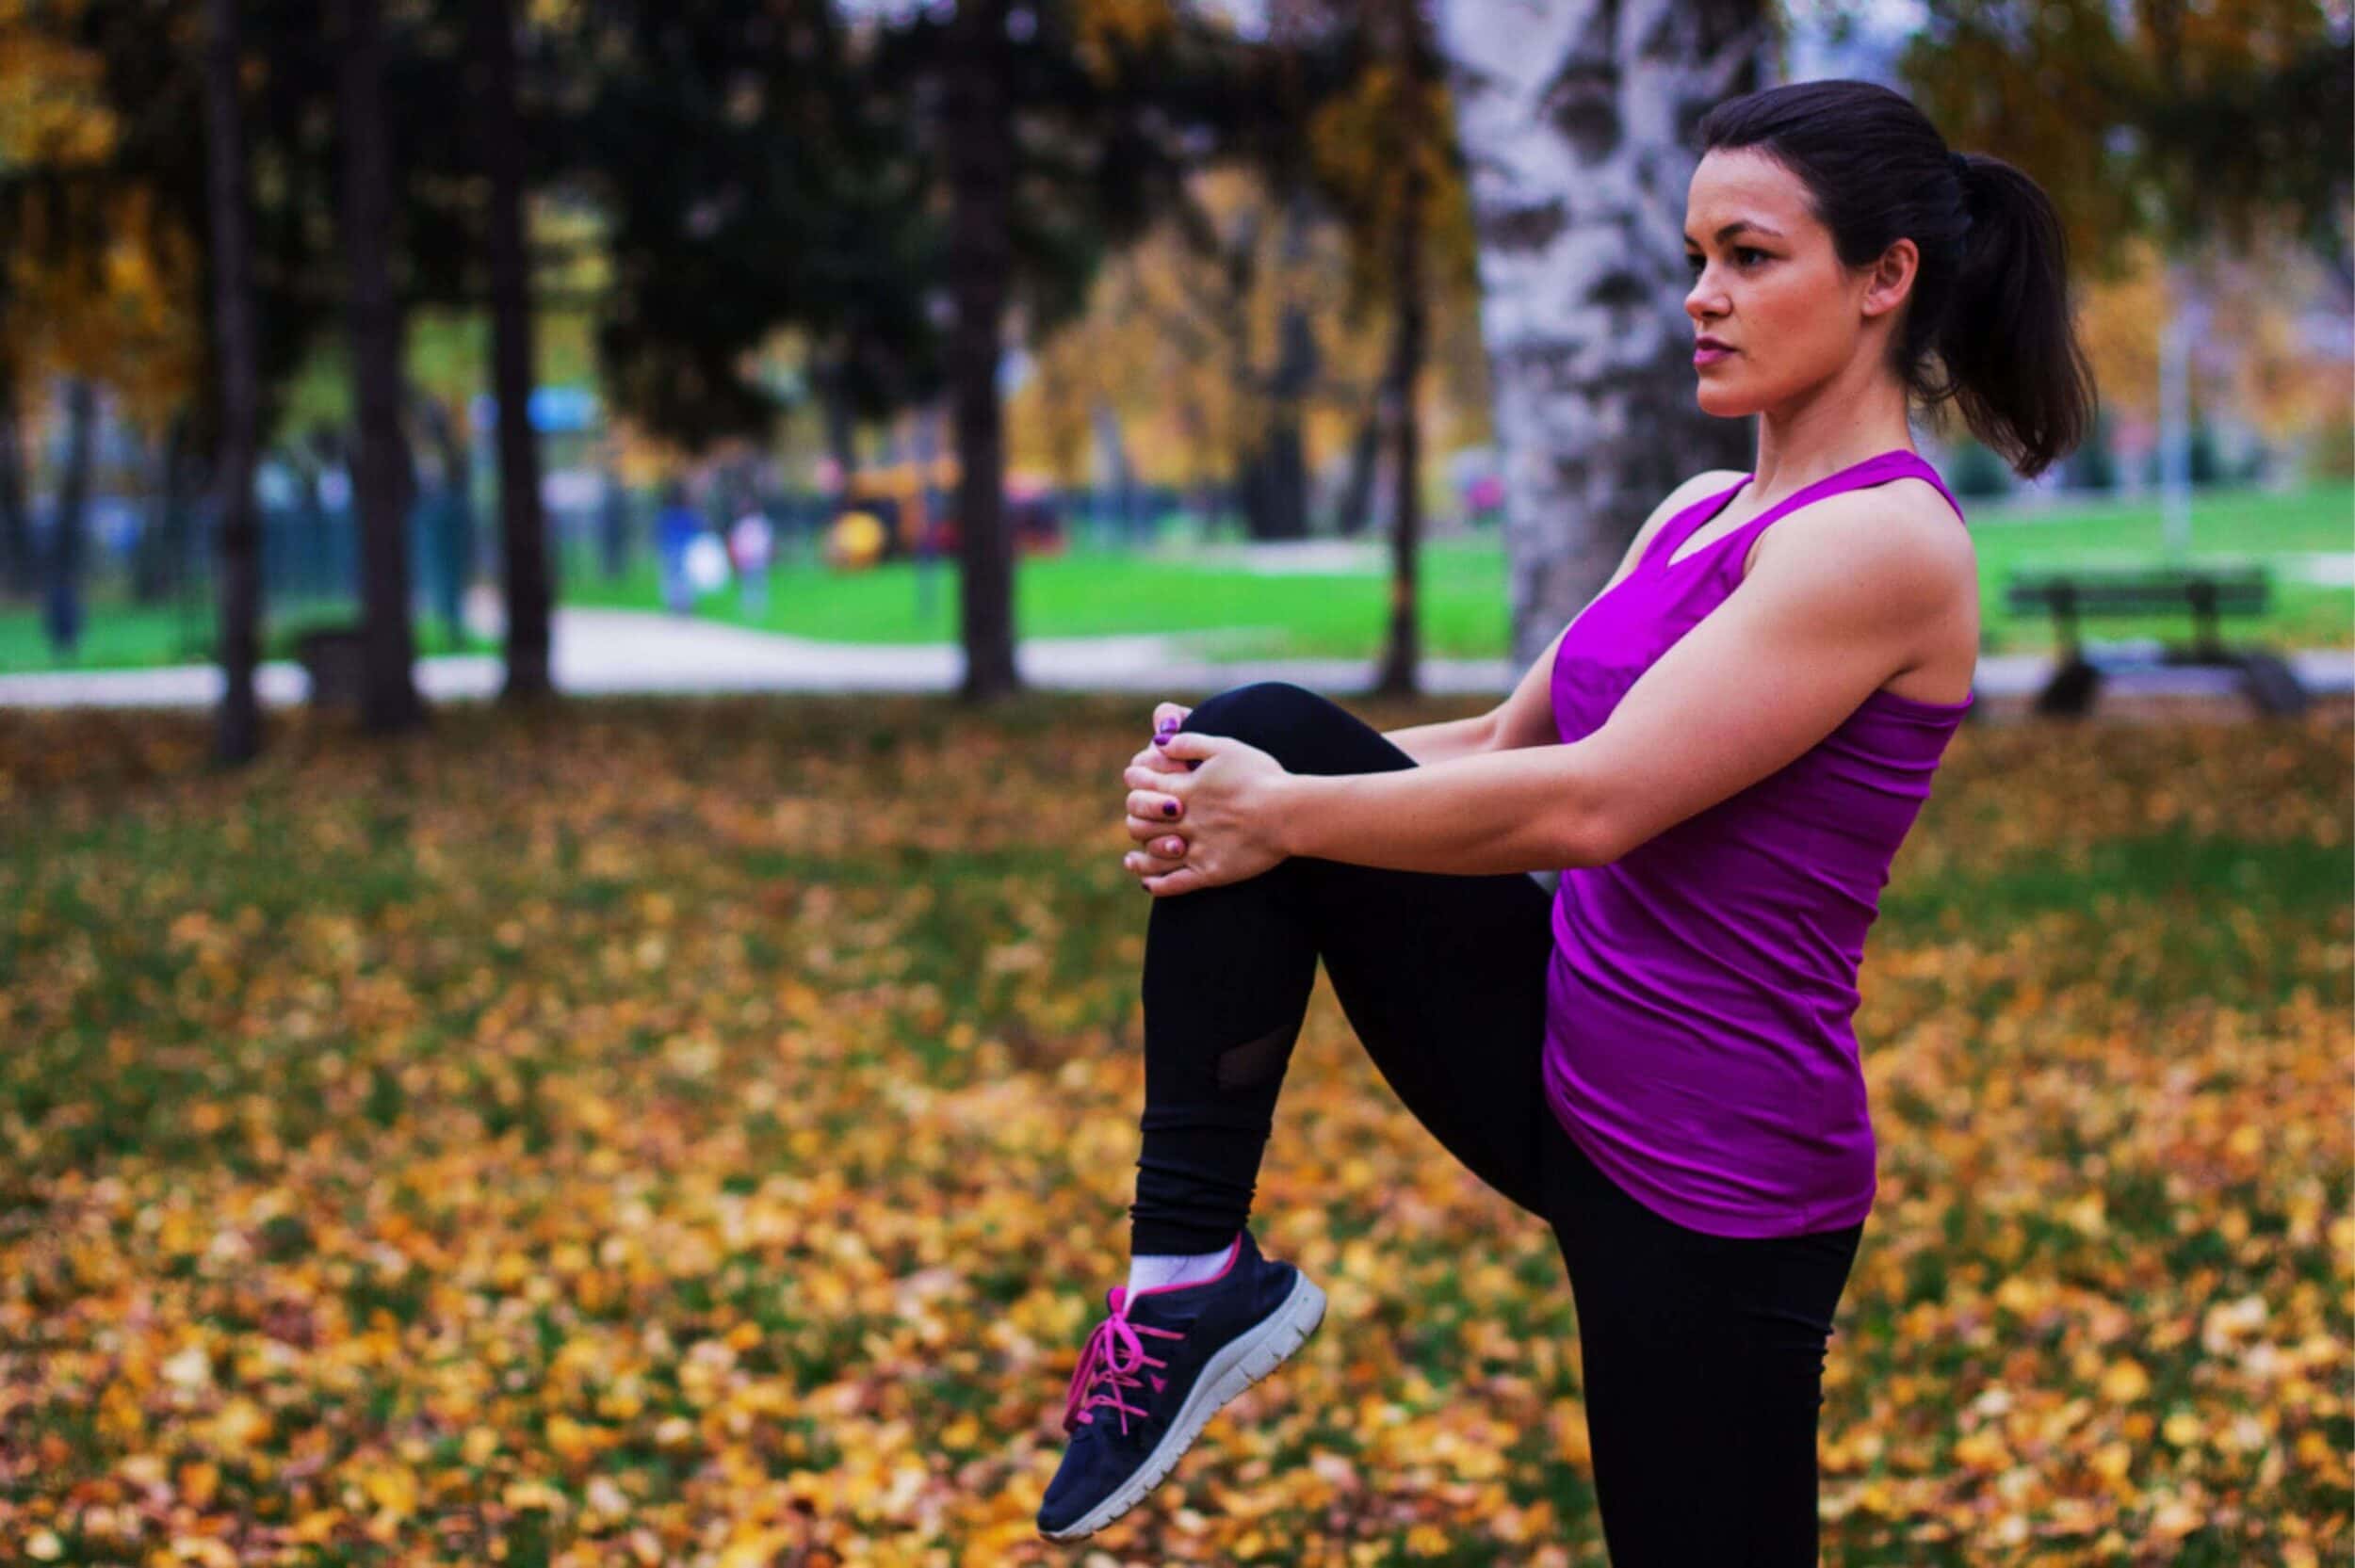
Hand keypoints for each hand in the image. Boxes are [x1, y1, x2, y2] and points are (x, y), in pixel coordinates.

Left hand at [1121, 728, 1290, 897]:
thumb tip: (1158, 741)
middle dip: (1135, 818)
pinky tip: (1149, 883)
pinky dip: (1155, 885)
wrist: (1290, 813)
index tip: (1135, 779)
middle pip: (1139, 822)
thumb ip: (1189, 742)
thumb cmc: (1261, 777)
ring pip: (1151, 856)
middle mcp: (1184, 821)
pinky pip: (1173, 884)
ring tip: (1133, 858)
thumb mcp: (1225, 748)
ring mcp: (1195, 848)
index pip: (1140, 785)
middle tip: (1140, 818)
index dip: (1134, 780)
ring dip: (1138, 857)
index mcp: (1184, 789)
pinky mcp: (1209, 872)